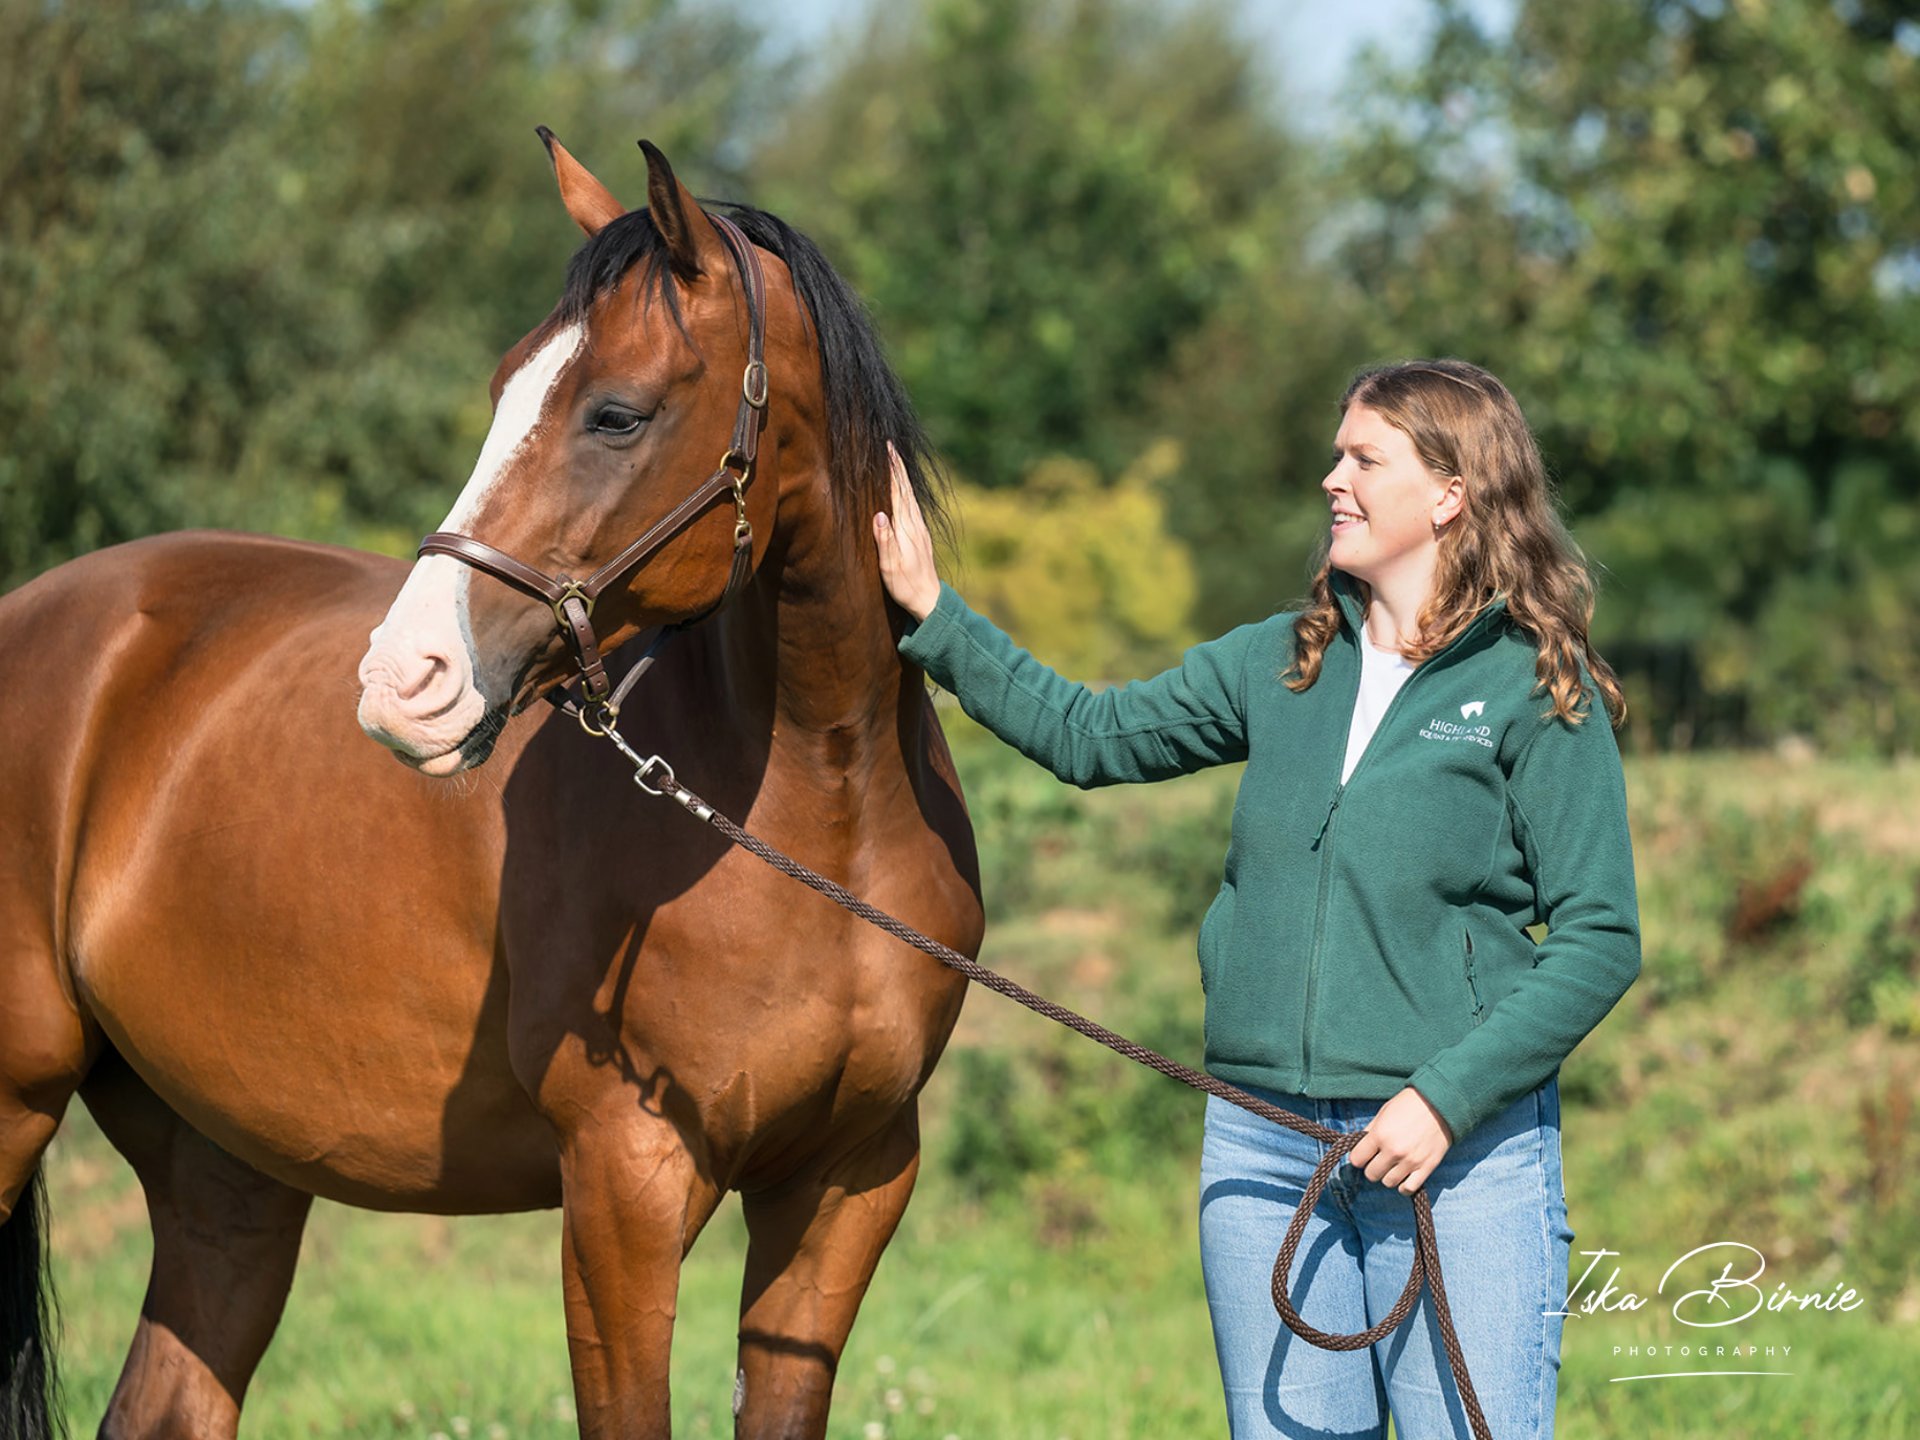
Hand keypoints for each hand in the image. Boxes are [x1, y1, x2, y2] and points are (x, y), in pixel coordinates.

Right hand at [872, 442, 941, 622]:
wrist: (929, 600)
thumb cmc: (906, 585)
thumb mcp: (890, 566)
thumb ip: (884, 540)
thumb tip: (878, 514)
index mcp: (906, 528)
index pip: (898, 491)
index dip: (892, 470)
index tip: (886, 449)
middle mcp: (915, 524)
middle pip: (906, 488)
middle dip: (897, 466)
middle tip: (889, 445)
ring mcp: (919, 529)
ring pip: (910, 495)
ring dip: (902, 476)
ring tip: (894, 461)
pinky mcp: (920, 536)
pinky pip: (912, 505)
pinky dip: (906, 491)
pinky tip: (903, 490)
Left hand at [1346, 1086, 1454, 1193]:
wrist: (1440, 1103)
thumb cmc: (1409, 1104)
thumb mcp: (1384, 1112)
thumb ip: (1371, 1131)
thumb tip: (1360, 1145)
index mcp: (1380, 1135)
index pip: (1357, 1160)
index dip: (1359, 1157)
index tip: (1364, 1154)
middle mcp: (1394, 1151)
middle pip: (1371, 1174)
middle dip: (1373, 1167)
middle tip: (1379, 1159)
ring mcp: (1411, 1161)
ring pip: (1388, 1183)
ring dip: (1388, 1175)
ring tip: (1393, 1165)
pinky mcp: (1427, 1167)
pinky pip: (1408, 1188)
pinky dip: (1404, 1186)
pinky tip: (1404, 1177)